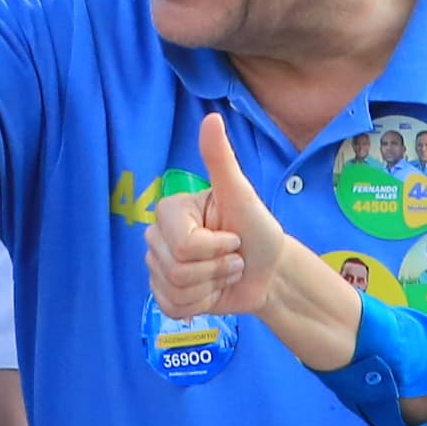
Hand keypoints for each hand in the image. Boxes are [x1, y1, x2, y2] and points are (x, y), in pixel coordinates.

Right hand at [146, 112, 361, 370]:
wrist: (269, 272)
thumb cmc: (258, 230)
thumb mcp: (242, 195)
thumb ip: (222, 160)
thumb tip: (211, 117)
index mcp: (171, 210)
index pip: (185, 245)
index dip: (217, 248)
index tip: (234, 238)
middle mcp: (157, 236)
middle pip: (177, 269)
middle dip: (216, 269)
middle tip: (233, 257)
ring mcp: (157, 267)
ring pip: (174, 290)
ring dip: (212, 287)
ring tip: (226, 272)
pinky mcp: (163, 294)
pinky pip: (171, 308)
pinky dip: (200, 304)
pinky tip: (212, 291)